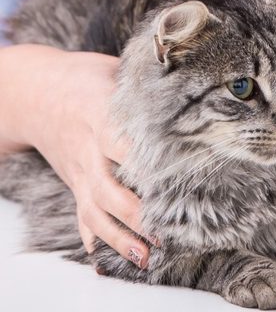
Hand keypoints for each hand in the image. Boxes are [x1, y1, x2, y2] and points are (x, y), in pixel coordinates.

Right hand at [30, 50, 151, 269]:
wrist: (36, 93)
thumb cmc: (86, 76)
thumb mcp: (114, 70)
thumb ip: (145, 82)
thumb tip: (188, 77)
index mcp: (100, 115)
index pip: (121, 142)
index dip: (144, 164)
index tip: (171, 181)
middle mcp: (87, 149)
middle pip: (108, 187)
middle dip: (135, 214)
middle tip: (164, 232)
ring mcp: (78, 170)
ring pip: (95, 209)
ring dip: (119, 236)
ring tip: (146, 256)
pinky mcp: (74, 182)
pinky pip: (81, 213)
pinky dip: (93, 237)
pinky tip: (107, 256)